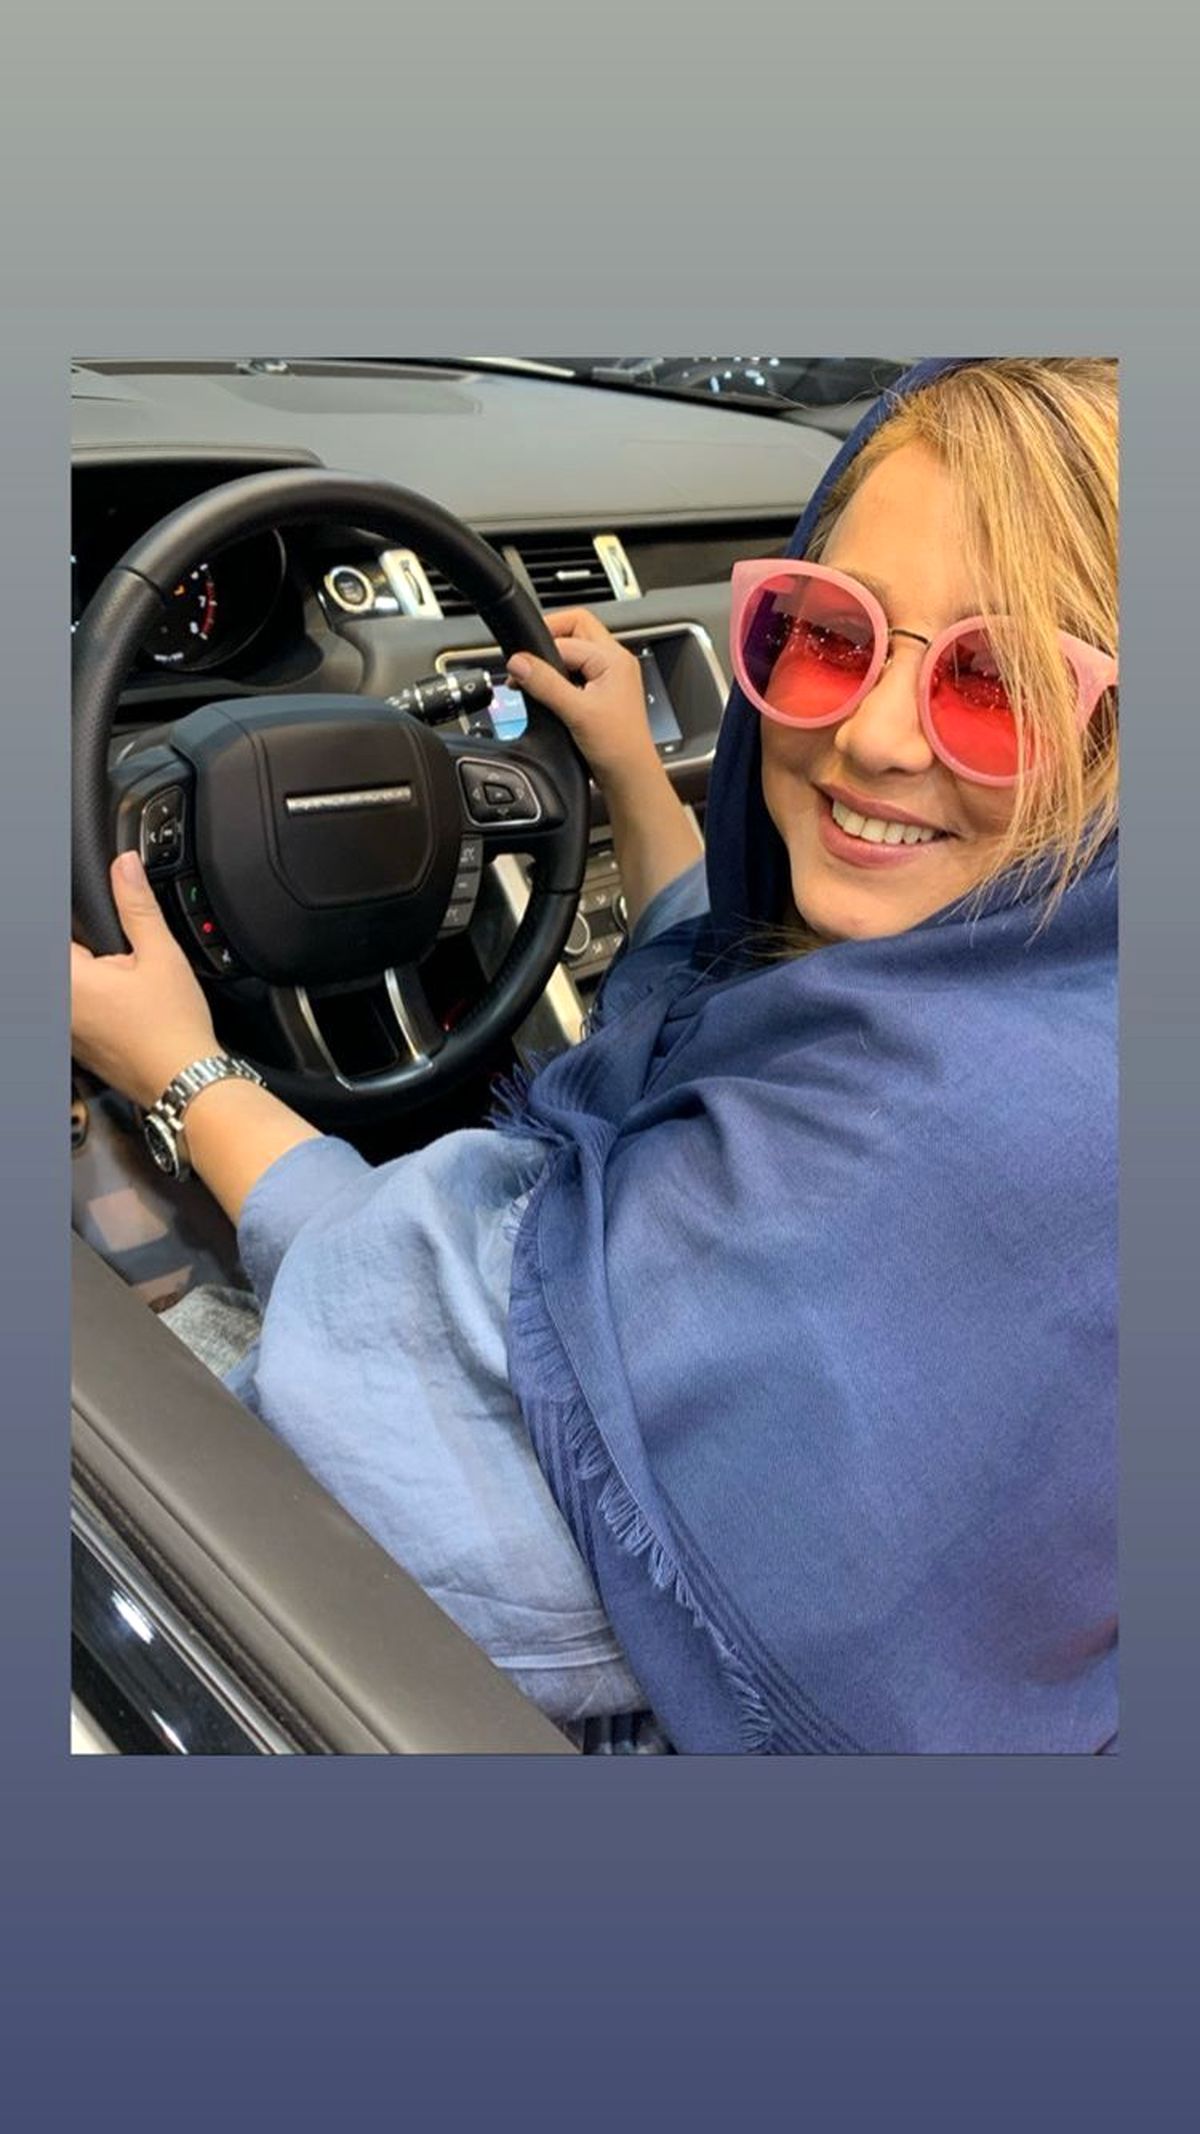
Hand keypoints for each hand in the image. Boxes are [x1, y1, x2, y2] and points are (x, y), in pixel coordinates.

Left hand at [71, 852, 219, 1108]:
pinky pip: (70, 1014)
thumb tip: (124, 866)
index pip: (50, 931)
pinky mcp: (75, 1047)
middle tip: (115, 956)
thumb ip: (136, 907)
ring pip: (65, 990)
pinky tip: (117, 1004)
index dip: (72, 923)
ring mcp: (63, 1031)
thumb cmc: (174, 1029)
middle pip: (58, 961)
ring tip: (118, 979)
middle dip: (80, 949)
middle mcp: (56, 1008)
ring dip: (83, 976)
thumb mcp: (161, 955)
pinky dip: (84, 1002)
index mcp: (68, 979)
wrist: (184, 1083)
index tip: (102, 943)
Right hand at [506, 609, 659, 786]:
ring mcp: (609, 677)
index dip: (539, 651)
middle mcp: (614, 662)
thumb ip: (545, 684)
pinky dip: (558, 678)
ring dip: (552, 662)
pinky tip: (547, 694)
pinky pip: (577, 672)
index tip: (518, 668)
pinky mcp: (601, 693)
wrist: (629, 777)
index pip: (567, 638)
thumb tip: (518, 662)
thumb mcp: (576, 712)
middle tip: (526, 658)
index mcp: (613, 659)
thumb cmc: (618, 747)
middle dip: (548, 640)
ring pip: (575, 651)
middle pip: (575, 630)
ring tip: (533, 680)